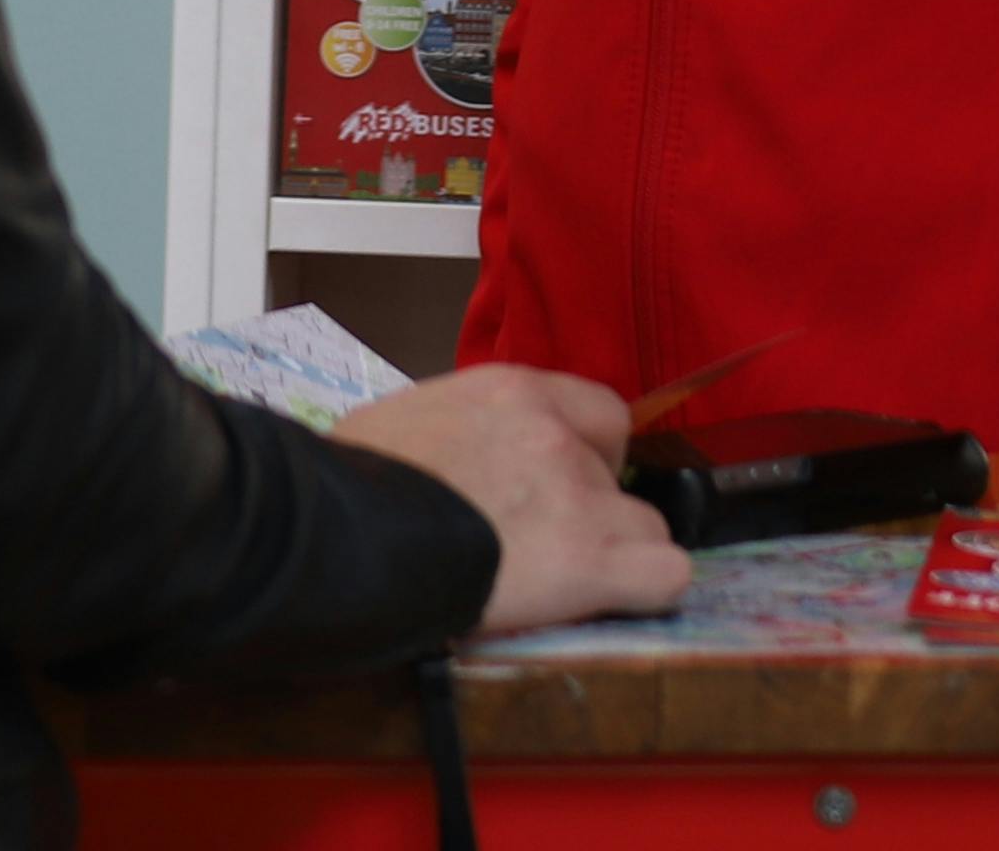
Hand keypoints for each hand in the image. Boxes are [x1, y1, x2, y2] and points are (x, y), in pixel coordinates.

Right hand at [339, 363, 690, 637]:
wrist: (335, 536)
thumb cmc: (348, 485)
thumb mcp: (402, 427)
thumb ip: (455, 432)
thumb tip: (448, 460)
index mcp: (511, 391)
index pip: (601, 413)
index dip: (587, 456)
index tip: (554, 490)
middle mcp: (556, 434)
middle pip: (617, 475)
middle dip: (592, 511)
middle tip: (542, 546)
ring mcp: (578, 496)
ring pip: (645, 529)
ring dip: (612, 557)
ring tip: (560, 588)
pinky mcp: (588, 561)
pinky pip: (663, 576)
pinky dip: (643, 594)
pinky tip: (608, 605)